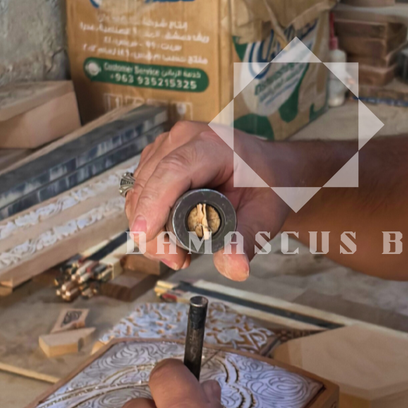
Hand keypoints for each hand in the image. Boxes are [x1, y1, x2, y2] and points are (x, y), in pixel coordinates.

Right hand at [123, 121, 290, 279]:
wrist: (269, 170)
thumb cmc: (269, 184)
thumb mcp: (266, 213)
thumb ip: (247, 239)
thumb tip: (233, 267)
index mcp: (213, 145)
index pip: (173, 171)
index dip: (154, 203)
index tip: (145, 235)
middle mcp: (184, 139)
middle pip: (149, 185)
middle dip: (153, 231)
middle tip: (177, 260)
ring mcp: (167, 146)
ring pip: (138, 191)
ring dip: (149, 227)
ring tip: (178, 251)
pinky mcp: (157, 158)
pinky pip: (140, 190)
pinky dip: (147, 217)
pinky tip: (169, 235)